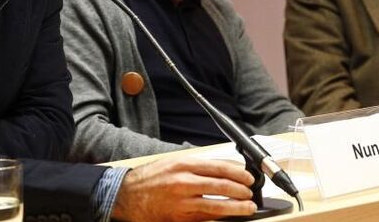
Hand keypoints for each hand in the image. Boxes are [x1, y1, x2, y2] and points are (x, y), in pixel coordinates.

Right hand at [111, 157, 257, 221]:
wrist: (128, 196)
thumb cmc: (150, 178)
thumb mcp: (173, 162)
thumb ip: (196, 166)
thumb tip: (221, 170)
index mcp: (184, 164)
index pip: (219, 167)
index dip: (237, 173)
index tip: (248, 177)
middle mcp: (184, 182)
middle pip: (221, 186)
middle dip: (241, 190)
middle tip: (250, 192)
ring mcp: (183, 202)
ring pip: (217, 206)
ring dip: (236, 207)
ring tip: (247, 207)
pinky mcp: (181, 218)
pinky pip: (205, 218)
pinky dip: (219, 218)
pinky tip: (228, 217)